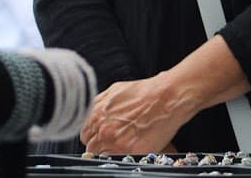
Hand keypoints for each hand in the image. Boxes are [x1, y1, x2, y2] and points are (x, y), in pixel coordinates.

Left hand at [79, 76, 194, 154]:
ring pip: (102, 155)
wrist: (166, 98)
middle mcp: (102, 128)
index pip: (84, 133)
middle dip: (100, 144)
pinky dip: (123, 155)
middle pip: (91, 147)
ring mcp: (114, 141)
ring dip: (111, 151)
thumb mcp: (115, 91)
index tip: (100, 136)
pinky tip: (132, 145)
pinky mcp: (128, 151)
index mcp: (96, 113)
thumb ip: (99, 104)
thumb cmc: (145, 92)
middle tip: (114, 140)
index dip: (94, 135)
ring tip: (125, 142)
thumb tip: (92, 115)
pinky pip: (117, 159)